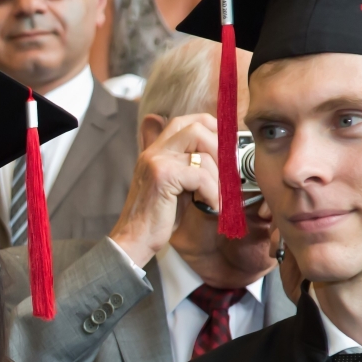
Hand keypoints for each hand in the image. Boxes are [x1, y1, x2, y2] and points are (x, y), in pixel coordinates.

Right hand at [109, 112, 220, 267]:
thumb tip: (217, 158)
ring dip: (219, 178)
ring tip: (220, 196)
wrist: (134, 239)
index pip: (185, 122)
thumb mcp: (174, 186)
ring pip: (203, 155)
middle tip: (228, 171)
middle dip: (219, 148)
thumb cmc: (156, 217)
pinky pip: (201, 176)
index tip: (225, 145)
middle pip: (196, 128)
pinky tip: (212, 206)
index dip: (210, 126)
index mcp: (155, 150)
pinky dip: (213, 193)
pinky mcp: (163, 176)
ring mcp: (157, 162)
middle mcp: (154, 151)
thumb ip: (188, 168)